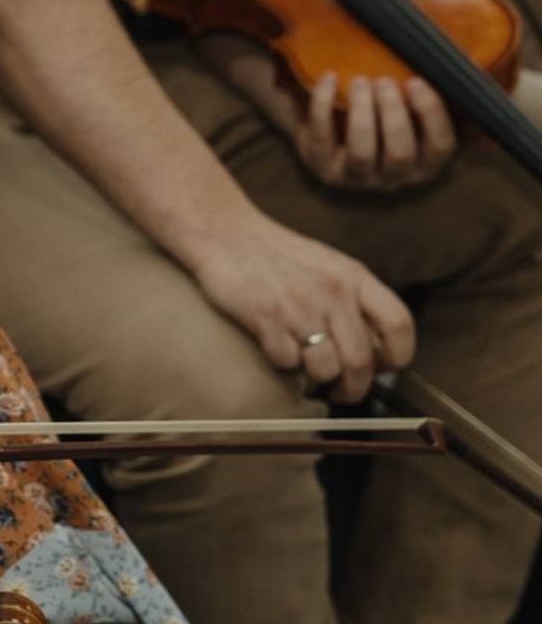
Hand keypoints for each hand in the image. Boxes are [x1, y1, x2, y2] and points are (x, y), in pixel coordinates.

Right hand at [194, 214, 414, 402]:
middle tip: (341, 391)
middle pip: (362, 360)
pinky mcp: (265, 316)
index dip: (396, 356)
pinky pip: (286, 362)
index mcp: (353, 276)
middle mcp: (332, 291)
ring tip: (306, 371)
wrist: (224, 231)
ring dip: (317, 379)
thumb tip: (376, 347)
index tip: (380, 368)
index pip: (399, 324)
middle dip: (353, 387)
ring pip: (326, 368)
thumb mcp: (328, 265)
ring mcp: (299, 304)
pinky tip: (275, 348)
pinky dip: (282, 364)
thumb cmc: (276, 254)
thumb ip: (353, 298)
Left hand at [293, 72, 455, 189]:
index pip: (440, 146)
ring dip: (362, 112)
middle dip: (393, 111)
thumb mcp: (408, 107)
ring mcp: (356, 178)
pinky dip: (323, 104)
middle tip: (383, 80)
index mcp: (424, 164)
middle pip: (400, 152)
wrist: (330, 127)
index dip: (431, 113)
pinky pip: (322, 138)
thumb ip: (428, 92)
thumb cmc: (381, 113)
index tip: (415, 81)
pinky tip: (329, 79)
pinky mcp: (323, 169)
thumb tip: (459, 64)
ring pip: (362, 152)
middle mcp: (393, 178)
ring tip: (359, 81)